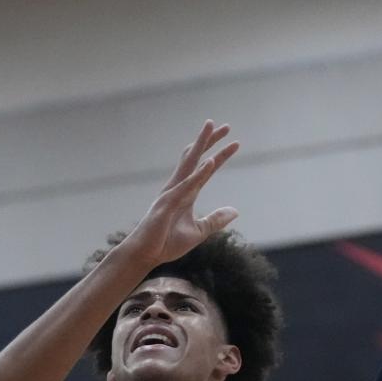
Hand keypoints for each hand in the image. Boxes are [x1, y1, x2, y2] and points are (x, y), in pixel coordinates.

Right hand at [123, 121, 239, 267]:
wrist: (145, 255)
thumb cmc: (166, 243)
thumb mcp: (198, 231)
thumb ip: (215, 220)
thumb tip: (235, 211)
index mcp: (187, 193)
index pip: (206, 169)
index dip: (221, 156)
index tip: (236, 144)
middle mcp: (179, 187)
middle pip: (196, 157)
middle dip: (209, 140)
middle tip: (226, 125)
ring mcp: (172, 193)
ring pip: (189, 163)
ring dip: (201, 144)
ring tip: (211, 127)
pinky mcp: (168, 203)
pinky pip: (187, 186)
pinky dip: (199, 174)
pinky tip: (210, 162)